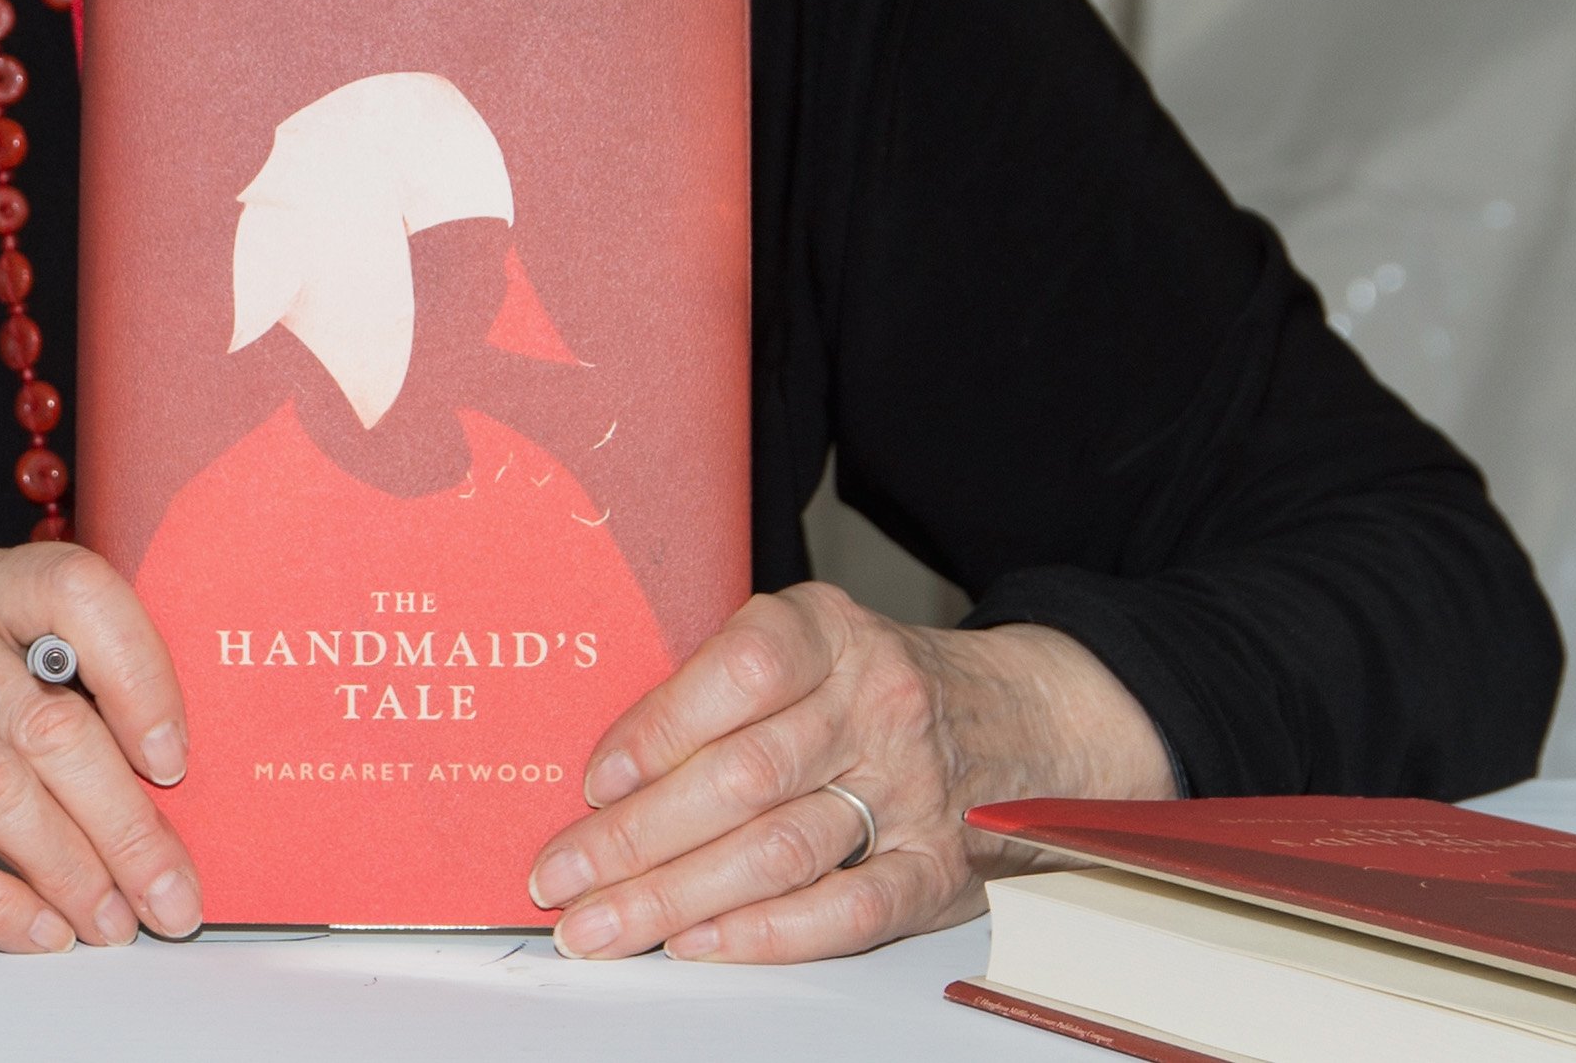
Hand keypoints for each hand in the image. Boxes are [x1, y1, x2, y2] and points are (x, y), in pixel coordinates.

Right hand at [0, 543, 200, 952]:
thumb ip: (68, 691)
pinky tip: (39, 931)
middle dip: (125, 823)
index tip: (174, 762)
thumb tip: (178, 789)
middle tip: (169, 892)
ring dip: (70, 870)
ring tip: (112, 921)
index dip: (139, 674)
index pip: (74, 591)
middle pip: (45, 722)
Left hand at [527, 581, 1173, 961]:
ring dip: (675, 897)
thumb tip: (606, 763)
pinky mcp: (936, 869)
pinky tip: (697, 942)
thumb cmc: (870, 681)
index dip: (660, 728)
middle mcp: (873, 705)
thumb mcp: (806, 641)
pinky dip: (765, 933)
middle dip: (635, 837)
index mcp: (829, 633)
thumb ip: (719, 682)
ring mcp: (910, 791)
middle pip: (742, 778)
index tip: (594, 780)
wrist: (1013, 715)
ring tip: (600, 925)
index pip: (740, 671)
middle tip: (562, 876)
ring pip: (778, 850)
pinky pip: (847, 909)